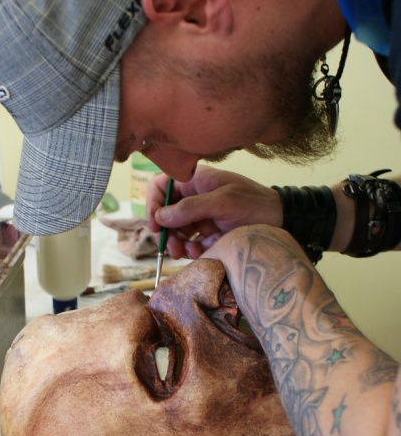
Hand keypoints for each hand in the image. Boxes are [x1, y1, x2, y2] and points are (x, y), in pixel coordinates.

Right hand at [146, 165, 283, 258]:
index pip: (161, 186)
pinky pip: (190, 243)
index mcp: (195, 181)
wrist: (282, 222)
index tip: (155, 224)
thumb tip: (160, 216)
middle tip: (171, 248)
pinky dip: (190, 250)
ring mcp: (201, 216)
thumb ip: (190, 208)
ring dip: (177, 244)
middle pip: (165, 213)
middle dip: (165, 231)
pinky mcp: (208, 234)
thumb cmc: (255, 205)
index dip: (153, 203)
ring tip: (187, 253)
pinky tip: (199, 254)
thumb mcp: (222, 203)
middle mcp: (194, 197)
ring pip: (175, 231)